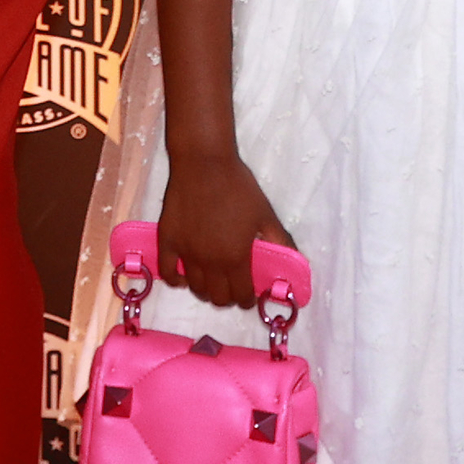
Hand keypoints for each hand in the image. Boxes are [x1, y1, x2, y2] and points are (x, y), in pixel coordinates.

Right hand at [156, 150, 295, 314]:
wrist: (204, 163)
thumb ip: (281, 241)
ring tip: (212, 280)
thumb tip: (296, 262)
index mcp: (236, 257)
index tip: (250, 294)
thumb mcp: (265, 214)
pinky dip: (176, 280)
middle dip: (229, 298)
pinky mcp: (167, 241)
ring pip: (195, 289)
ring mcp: (186, 253)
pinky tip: (184, 275)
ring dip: (206, 291)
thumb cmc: (238, 187)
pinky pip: (167, 272)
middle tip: (233, 286)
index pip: (242, 296)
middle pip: (218, 298)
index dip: (248, 299)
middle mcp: (210, 262)